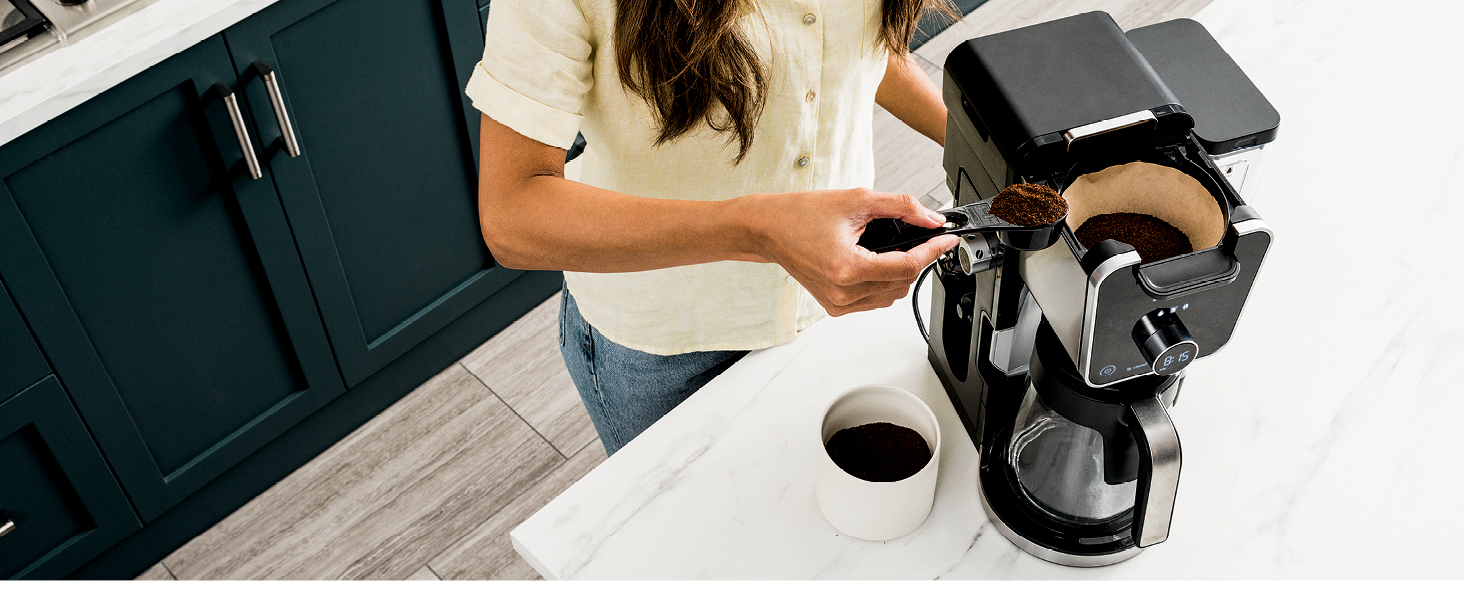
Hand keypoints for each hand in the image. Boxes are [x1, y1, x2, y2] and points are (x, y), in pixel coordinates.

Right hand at [733, 188, 958, 315]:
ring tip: (893, 249)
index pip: (907, 266)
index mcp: (847, 268)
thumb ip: (901, 207)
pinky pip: (874, 300)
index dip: (933, 251)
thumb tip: (931, 219)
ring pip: (891, 296)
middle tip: (920, 236)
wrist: (769, 228)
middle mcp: (843, 292)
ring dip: (901, 273)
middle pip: (903, 283)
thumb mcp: (857, 201)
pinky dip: (884, 283)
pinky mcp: (834, 307)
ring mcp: (838, 303)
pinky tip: (876, 263)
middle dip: (917, 259)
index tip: (948, 239)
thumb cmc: (801, 214)